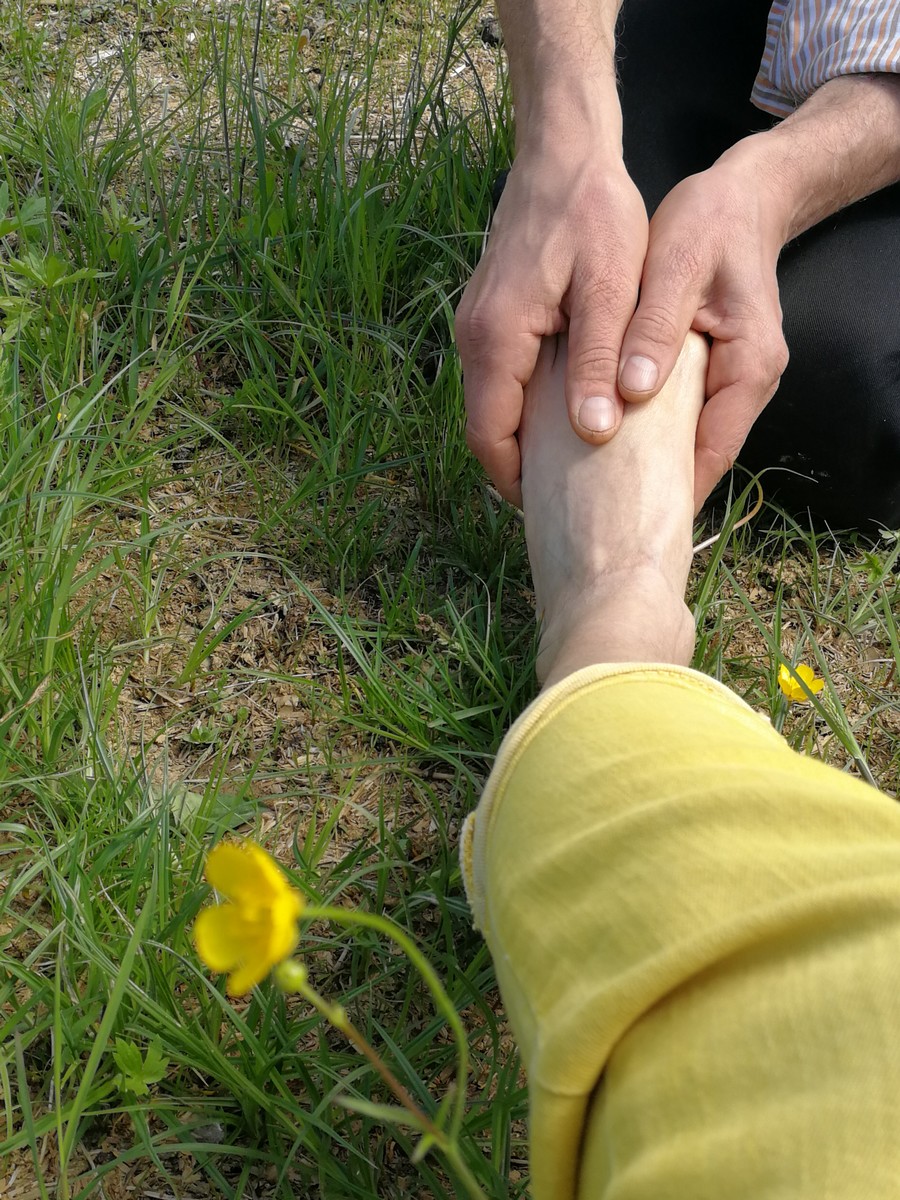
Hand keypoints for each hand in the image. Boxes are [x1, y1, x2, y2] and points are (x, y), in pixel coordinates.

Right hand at [456, 150, 648, 505]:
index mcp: (496, 338)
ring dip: (524, 438)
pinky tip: (567, 413)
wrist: (562, 151)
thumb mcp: (610, 287)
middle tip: (569, 497)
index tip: (552, 511)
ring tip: (574, 465)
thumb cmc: (592, 211)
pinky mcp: (491, 315)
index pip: (489, 437)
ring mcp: (477, 325)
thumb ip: (596, 361)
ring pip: (491, 405)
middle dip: (521, 468)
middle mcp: (473, 337)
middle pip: (484, 428)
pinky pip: (500, 378)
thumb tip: (591, 434)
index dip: (516, 482)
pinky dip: (525, 406)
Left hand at [616, 150, 789, 510]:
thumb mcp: (677, 269)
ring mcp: (730, 378)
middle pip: (700, 454)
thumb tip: (633, 392)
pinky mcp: (709, 368)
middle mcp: (746, 383)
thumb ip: (655, 330)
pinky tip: (601, 437)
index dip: (674, 490)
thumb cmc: (711, 224)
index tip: (628, 520)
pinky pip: (676, 412)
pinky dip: (643, 427)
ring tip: (593, 486)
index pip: (714, 451)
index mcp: (750, 367)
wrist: (739, 195)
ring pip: (686, 436)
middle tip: (599, 512)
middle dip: (654, 484)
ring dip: (644, 459)